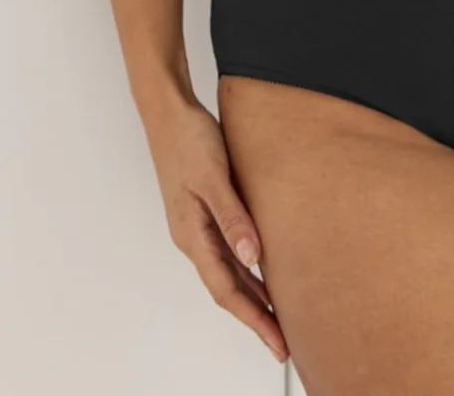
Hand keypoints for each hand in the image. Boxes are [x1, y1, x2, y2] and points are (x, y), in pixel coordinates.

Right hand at [142, 91, 289, 364]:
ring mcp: (196, 225)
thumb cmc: (188, 139)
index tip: (276, 342)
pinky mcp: (203, 211)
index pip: (226, 290)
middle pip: (227, 289)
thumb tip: (252, 257)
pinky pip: (226, 252)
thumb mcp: (213, 177)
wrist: (169, 111)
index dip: (253, 318)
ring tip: (279, 317)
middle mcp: (192, 237)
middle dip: (255, 317)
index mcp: (192, 235)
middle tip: (284, 343)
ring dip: (252, 296)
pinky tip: (263, 271)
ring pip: (227, 272)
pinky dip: (246, 269)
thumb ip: (233, 217)